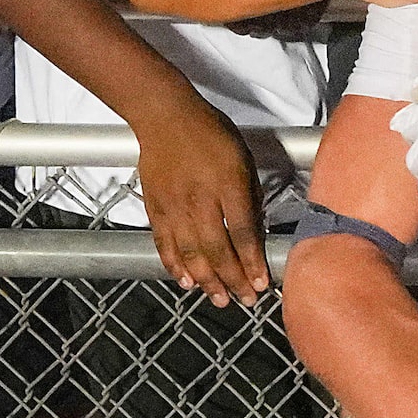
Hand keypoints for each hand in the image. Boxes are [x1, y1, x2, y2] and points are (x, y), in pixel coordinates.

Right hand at [130, 91, 270, 306]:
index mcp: (228, 185)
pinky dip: (174, 265)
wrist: (165, 117)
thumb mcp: (244, 160)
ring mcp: (174, 205)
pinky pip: (164, 243)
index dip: (253, 262)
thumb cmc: (212, 134)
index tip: (262, 283)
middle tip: (245, 300)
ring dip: (206, 280)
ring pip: (189, 252)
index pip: (243, 233)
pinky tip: (186, 281)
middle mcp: (200, 199)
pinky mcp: (154, 207)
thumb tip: (255, 232)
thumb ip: (250, 197)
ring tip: (218, 299)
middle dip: (233, 279)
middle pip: (217, 249)